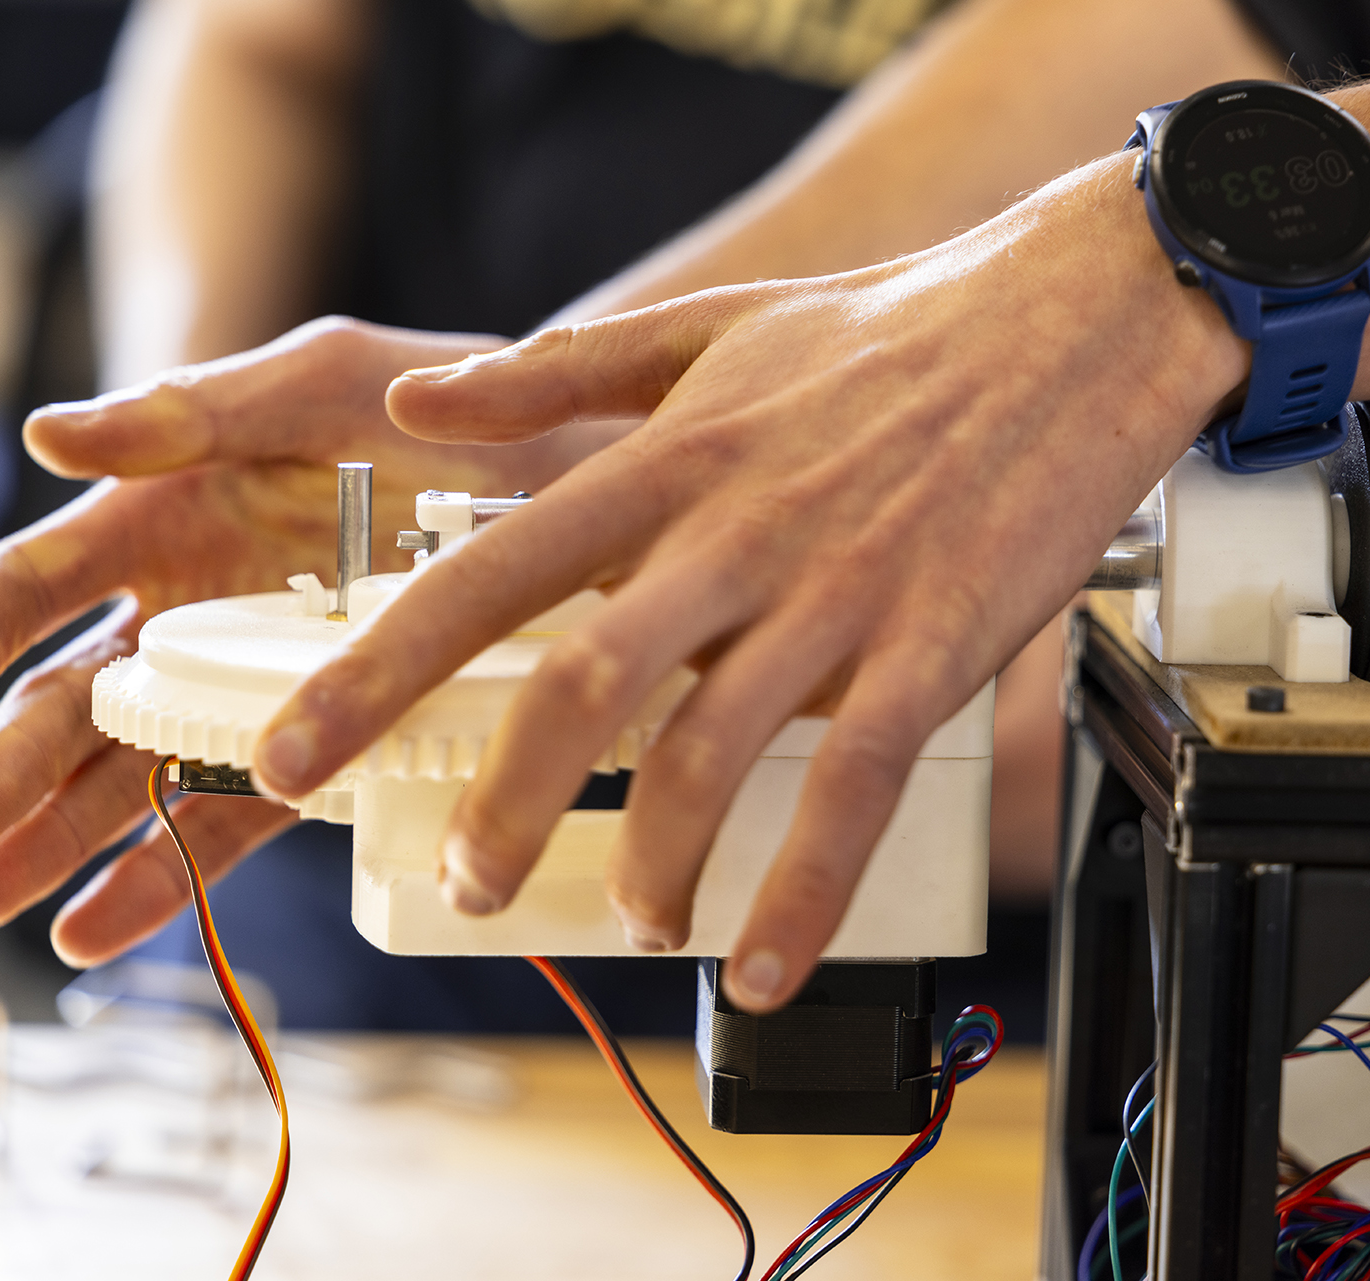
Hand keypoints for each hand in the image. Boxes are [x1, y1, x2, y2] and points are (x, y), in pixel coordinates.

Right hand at [0, 317, 621, 966]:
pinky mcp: (321, 750)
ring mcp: (251, 689)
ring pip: (134, 773)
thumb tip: (47, 432)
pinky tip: (94, 930)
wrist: (570, 472)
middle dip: (9, 761)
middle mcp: (192, 610)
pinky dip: (163, 877)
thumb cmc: (442, 407)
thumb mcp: (325, 382)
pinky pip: (232, 820)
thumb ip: (197, 410)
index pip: (41, 578)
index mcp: (168, 513)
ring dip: (62, 838)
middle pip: (73, 696)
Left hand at [248, 154, 1247, 1009]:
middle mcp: (732, 531)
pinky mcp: (936, 644)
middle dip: (497, 803)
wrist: (1077, 315)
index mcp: (665, 458)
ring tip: (630, 922)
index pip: (487, 572)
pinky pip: (850, 787)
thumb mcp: (705, 326)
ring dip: (650, 864)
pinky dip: (803, 890)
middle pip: (578, 686)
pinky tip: (766, 966)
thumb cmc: (889, 330)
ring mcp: (836, 593)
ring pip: (708, 753)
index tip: (291, 753)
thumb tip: (419, 405)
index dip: (377, 670)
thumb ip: (555, 375)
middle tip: (458, 884)